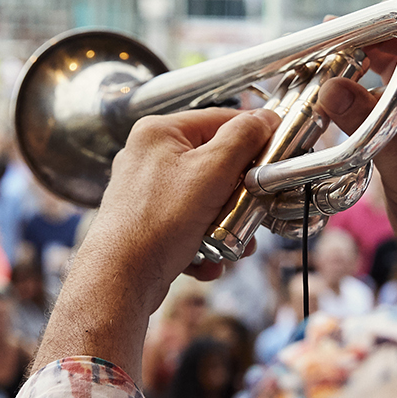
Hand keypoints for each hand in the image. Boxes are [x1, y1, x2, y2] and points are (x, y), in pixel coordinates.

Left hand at [34, 107, 278, 379]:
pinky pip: (187, 224)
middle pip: (214, 162)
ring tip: (233, 245)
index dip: (253, 138)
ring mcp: (145, 191)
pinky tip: (208, 260)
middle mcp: (148, 156)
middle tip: (252, 210)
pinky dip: (204, 242)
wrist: (120, 280)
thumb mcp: (212, 172)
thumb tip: (265, 117)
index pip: (220, 119)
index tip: (275, 157)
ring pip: (204, 198)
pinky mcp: (147, 222)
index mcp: (159, 132)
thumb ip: (243, 139)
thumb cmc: (158, 223)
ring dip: (226, 223)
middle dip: (239, 194)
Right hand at [315, 0, 396, 289]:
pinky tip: (333, 90)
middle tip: (338, 33)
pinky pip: (384, 94)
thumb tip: (329, 88)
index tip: (383, 9)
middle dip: (377, 33)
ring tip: (328, 55)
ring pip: (396, 68)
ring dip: (364, 60)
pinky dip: (360, 88)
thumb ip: (365, 120)